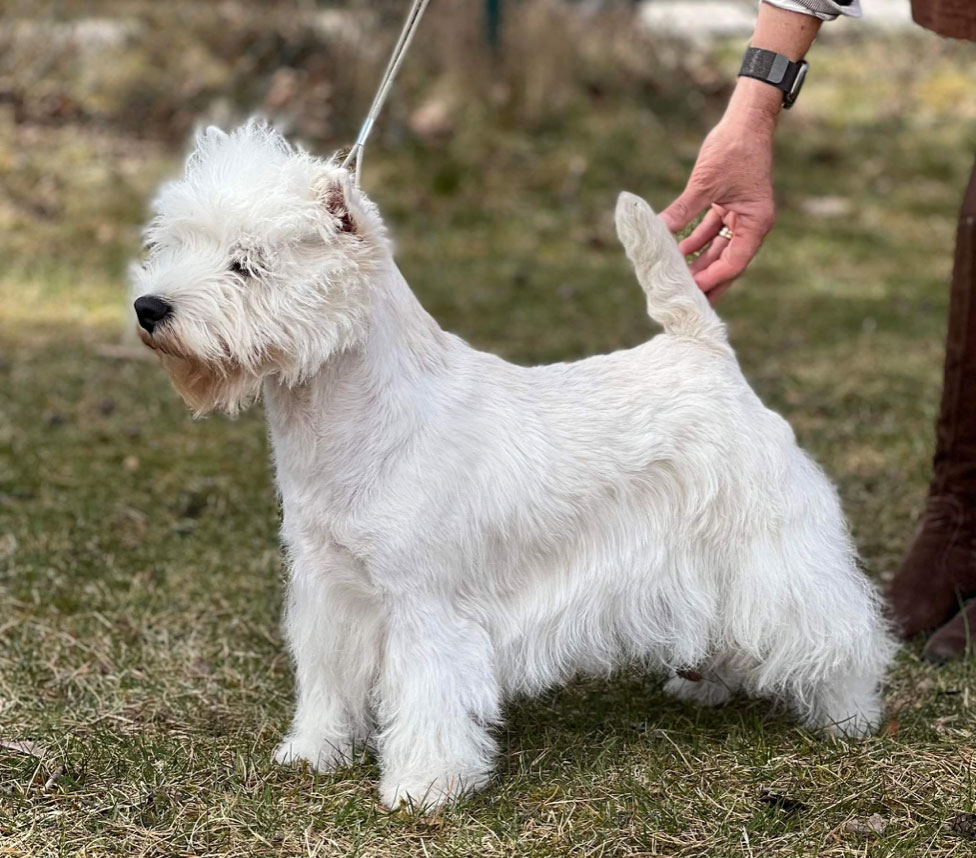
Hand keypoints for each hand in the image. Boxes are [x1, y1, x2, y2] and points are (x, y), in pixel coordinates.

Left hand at [660, 79, 779, 302]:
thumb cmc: (733, 148)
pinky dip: (695, 243)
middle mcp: (752, 225)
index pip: (733, 263)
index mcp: (756, 224)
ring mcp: (742, 217)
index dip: (710, 279)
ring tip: (675, 280)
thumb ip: (681, 212)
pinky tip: (676, 254)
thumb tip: (656, 233)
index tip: (689, 291)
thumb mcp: (703, 184)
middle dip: (705, 280)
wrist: (746, 119)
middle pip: (727, 263)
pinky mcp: (730, 208)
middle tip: (683, 300)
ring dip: (697, 264)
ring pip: (718, 250)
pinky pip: (712, 233)